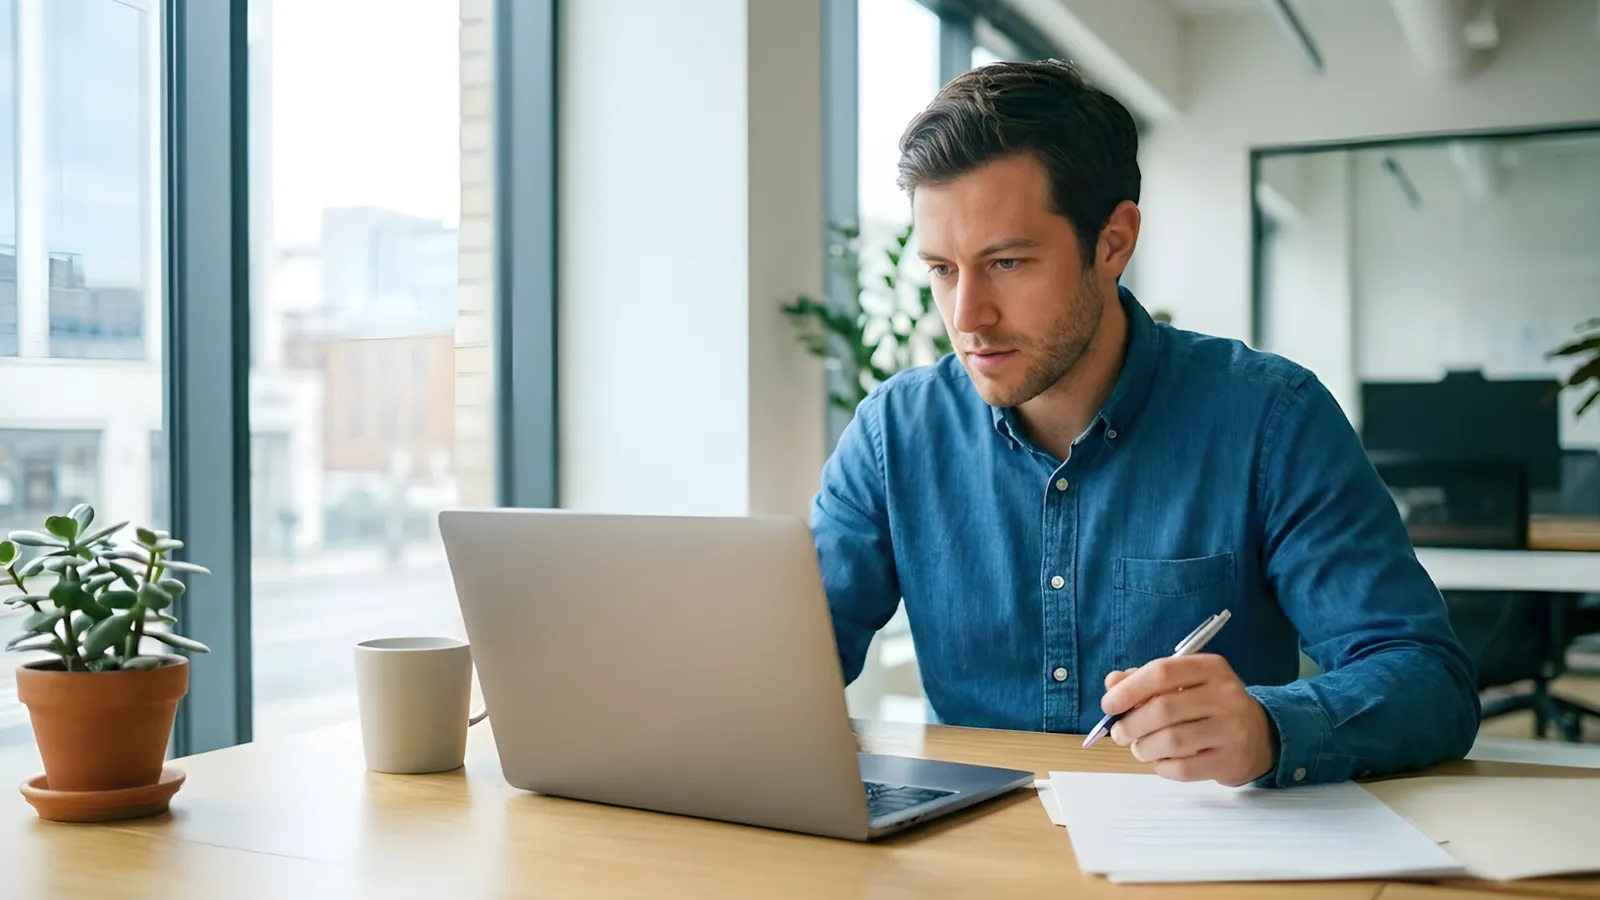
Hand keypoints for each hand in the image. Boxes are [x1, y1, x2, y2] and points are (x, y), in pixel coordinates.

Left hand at [1100, 654, 1275, 786]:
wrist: (1262, 736)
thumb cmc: (1211, 706)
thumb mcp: (1184, 683)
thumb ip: (1147, 680)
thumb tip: (1112, 683)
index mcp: (1211, 668)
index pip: (1162, 671)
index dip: (1129, 689)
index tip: (1109, 705)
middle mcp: (1225, 695)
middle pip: (1163, 709)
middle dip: (1131, 724)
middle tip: (1120, 733)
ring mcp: (1232, 729)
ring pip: (1172, 740)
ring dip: (1144, 748)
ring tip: (1140, 748)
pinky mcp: (1231, 759)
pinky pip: (1184, 768)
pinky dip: (1163, 767)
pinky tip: (1162, 762)